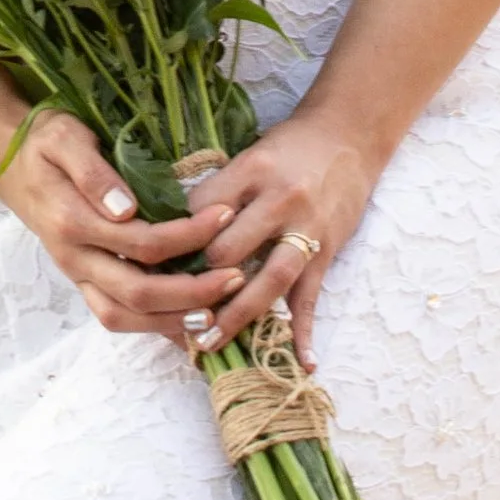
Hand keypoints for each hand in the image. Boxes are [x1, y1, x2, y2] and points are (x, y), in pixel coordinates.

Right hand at [0, 108, 242, 348]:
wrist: (10, 161)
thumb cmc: (45, 141)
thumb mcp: (64, 137)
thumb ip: (93, 171)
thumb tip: (126, 209)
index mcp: (72, 222)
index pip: (141, 242)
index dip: (188, 235)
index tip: (224, 216)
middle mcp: (74, 259)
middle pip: (137, 292)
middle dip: (191, 292)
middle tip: (236, 278)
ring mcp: (77, 276)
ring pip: (125, 317)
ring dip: (173, 321)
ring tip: (217, 314)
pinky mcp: (84, 281)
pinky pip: (117, 317)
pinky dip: (153, 326)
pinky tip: (188, 323)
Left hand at [182, 107, 380, 370]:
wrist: (348, 135)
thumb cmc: (289, 145)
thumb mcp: (250, 154)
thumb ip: (220, 190)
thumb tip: (174, 229)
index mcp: (252, 169)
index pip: (202, 210)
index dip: (176, 237)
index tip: (151, 262)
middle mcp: (278, 200)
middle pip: (230, 249)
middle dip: (198, 280)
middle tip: (168, 306)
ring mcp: (306, 229)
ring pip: (268, 281)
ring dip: (236, 317)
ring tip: (208, 343)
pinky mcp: (327, 251)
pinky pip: (311, 297)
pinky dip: (304, 332)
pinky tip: (301, 364)